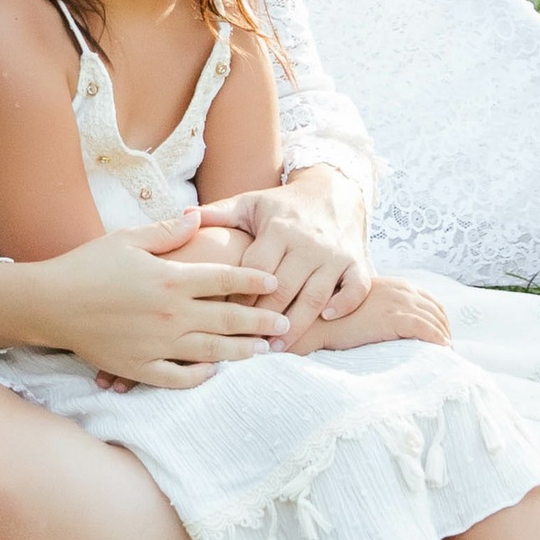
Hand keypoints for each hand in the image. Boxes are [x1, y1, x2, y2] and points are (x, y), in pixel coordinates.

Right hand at [31, 214, 290, 388]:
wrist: (50, 302)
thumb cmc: (87, 265)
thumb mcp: (127, 239)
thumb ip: (167, 231)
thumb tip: (198, 216)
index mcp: (170, 279)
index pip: (224, 279)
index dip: (253, 279)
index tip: (274, 281)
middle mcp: (170, 314)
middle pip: (227, 318)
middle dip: (260, 320)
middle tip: (284, 323)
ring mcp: (157, 344)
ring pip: (212, 350)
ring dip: (241, 351)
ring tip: (263, 351)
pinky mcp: (140, 367)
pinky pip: (179, 377)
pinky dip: (201, 376)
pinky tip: (214, 372)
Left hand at [201, 184, 369, 347]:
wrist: (334, 190)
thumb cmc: (283, 205)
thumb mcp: (251, 202)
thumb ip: (218, 214)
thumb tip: (182, 218)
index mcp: (278, 228)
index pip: (255, 269)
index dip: (239, 295)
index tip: (224, 316)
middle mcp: (308, 242)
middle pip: (284, 288)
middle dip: (265, 318)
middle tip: (248, 345)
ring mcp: (335, 253)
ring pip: (317, 295)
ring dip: (298, 324)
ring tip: (277, 348)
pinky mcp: (358, 261)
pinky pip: (356, 288)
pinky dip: (345, 304)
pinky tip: (327, 319)